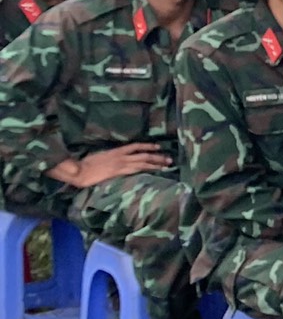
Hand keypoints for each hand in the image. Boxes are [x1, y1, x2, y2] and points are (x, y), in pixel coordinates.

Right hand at [54, 142, 170, 187]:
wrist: (78, 171)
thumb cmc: (85, 165)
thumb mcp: (98, 157)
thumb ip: (109, 157)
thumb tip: (117, 159)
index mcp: (116, 151)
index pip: (135, 146)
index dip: (148, 146)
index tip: (158, 147)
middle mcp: (120, 156)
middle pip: (143, 155)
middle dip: (158, 157)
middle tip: (170, 159)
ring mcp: (120, 164)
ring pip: (143, 162)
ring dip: (156, 163)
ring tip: (167, 165)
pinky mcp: (118, 172)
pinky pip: (136, 170)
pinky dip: (147, 170)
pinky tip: (154, 172)